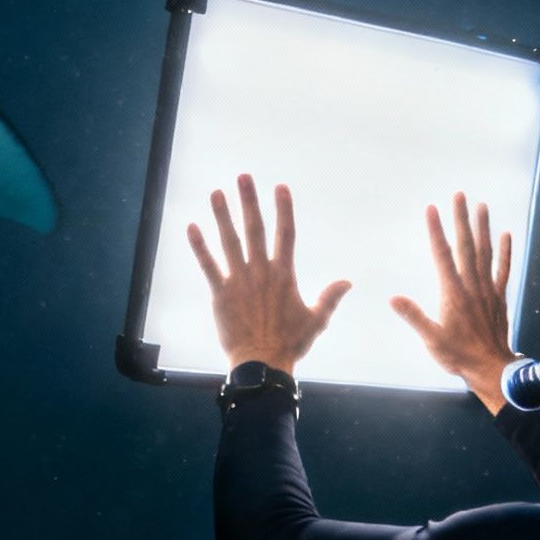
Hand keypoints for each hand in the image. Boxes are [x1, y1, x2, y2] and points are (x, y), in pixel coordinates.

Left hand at [187, 175, 351, 372]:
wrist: (263, 363)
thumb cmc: (291, 343)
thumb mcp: (316, 319)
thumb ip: (330, 297)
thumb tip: (348, 281)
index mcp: (284, 275)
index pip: (286, 234)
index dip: (284, 209)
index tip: (280, 187)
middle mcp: (261, 272)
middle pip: (255, 229)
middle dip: (250, 201)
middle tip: (243, 177)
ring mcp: (239, 280)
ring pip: (229, 241)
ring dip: (222, 216)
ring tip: (217, 192)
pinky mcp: (220, 293)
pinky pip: (207, 265)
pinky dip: (199, 246)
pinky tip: (191, 227)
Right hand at [390, 192, 520, 411]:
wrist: (492, 368)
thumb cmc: (459, 355)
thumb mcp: (431, 339)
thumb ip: (414, 317)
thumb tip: (393, 298)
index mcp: (453, 293)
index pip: (442, 255)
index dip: (436, 230)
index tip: (431, 209)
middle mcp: (471, 286)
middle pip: (465, 246)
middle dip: (461, 219)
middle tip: (459, 195)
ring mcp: (487, 290)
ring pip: (485, 252)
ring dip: (482, 228)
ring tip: (481, 205)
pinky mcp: (498, 297)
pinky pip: (503, 270)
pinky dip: (506, 252)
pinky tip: (506, 234)